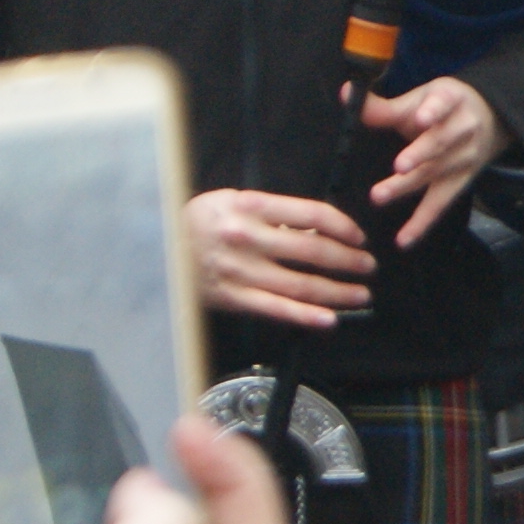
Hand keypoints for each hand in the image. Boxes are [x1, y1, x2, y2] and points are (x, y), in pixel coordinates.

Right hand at [190, 187, 374, 325]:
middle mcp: (248, 237)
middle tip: (368, 267)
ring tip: (360, 294)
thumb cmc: (200, 223)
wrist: (155, 248)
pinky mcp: (233, 297)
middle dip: (349, 262)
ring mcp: (241, 270)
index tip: (358, 238)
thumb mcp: (234, 202)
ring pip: (302, 285)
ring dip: (338, 292)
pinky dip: (307, 317)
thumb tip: (320, 230)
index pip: (313, 215)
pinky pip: (277, 309)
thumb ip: (275, 214)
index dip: (344, 228)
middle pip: (314, 252)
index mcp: (252, 206)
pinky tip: (329, 320)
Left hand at [361, 76, 508, 245]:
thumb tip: (346, 94)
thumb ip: (383, 105)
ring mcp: (463, 158)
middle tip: (398, 166)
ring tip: (380, 195)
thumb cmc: (442, 107)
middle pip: (439, 144)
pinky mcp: (460, 182)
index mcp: (450, 101)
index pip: (442, 105)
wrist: (491, 118)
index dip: (433, 112)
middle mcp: (462, 129)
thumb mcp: (419, 98)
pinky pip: (440, 204)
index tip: (421, 119)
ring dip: (407, 186)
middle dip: (418, 155)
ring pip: (435, 173)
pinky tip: (404, 239)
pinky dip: (422, 223)